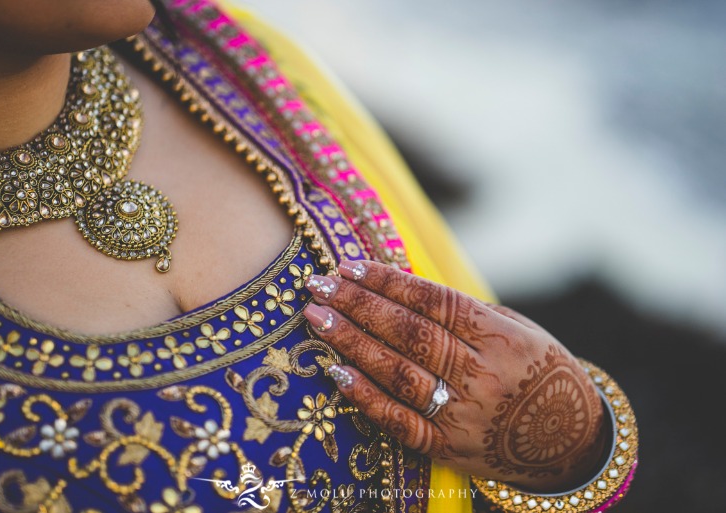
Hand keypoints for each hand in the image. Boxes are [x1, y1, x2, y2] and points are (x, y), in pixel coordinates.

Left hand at [302, 260, 608, 491]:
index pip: (433, 301)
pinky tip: (336, 373)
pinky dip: (366, 398)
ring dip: (352, 343)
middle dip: (358, 304)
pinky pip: (400, 422)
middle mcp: (481, 374)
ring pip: (398, 372)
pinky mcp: (449, 448)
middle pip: (409, 332)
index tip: (350, 266)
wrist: (571, 442)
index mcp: (500, 337)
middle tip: (318, 285)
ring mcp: (463, 414)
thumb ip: (465, 313)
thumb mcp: (518, 330)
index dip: (388, 282)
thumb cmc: (539, 372)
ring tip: (317, 318)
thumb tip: (400, 288)